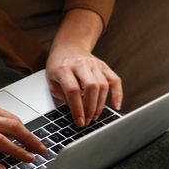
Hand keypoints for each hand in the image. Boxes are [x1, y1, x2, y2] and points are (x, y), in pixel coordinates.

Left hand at [47, 9, 122, 126]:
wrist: (69, 47)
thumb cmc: (58, 65)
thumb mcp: (50, 79)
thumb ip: (60, 94)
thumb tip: (74, 111)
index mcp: (64, 68)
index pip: (73, 90)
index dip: (77, 108)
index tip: (79, 121)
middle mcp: (80, 64)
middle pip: (91, 87)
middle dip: (90, 108)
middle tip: (88, 121)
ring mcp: (94, 64)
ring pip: (103, 85)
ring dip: (100, 104)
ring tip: (94, 116)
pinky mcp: (104, 66)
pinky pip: (115, 80)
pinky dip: (117, 94)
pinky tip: (115, 106)